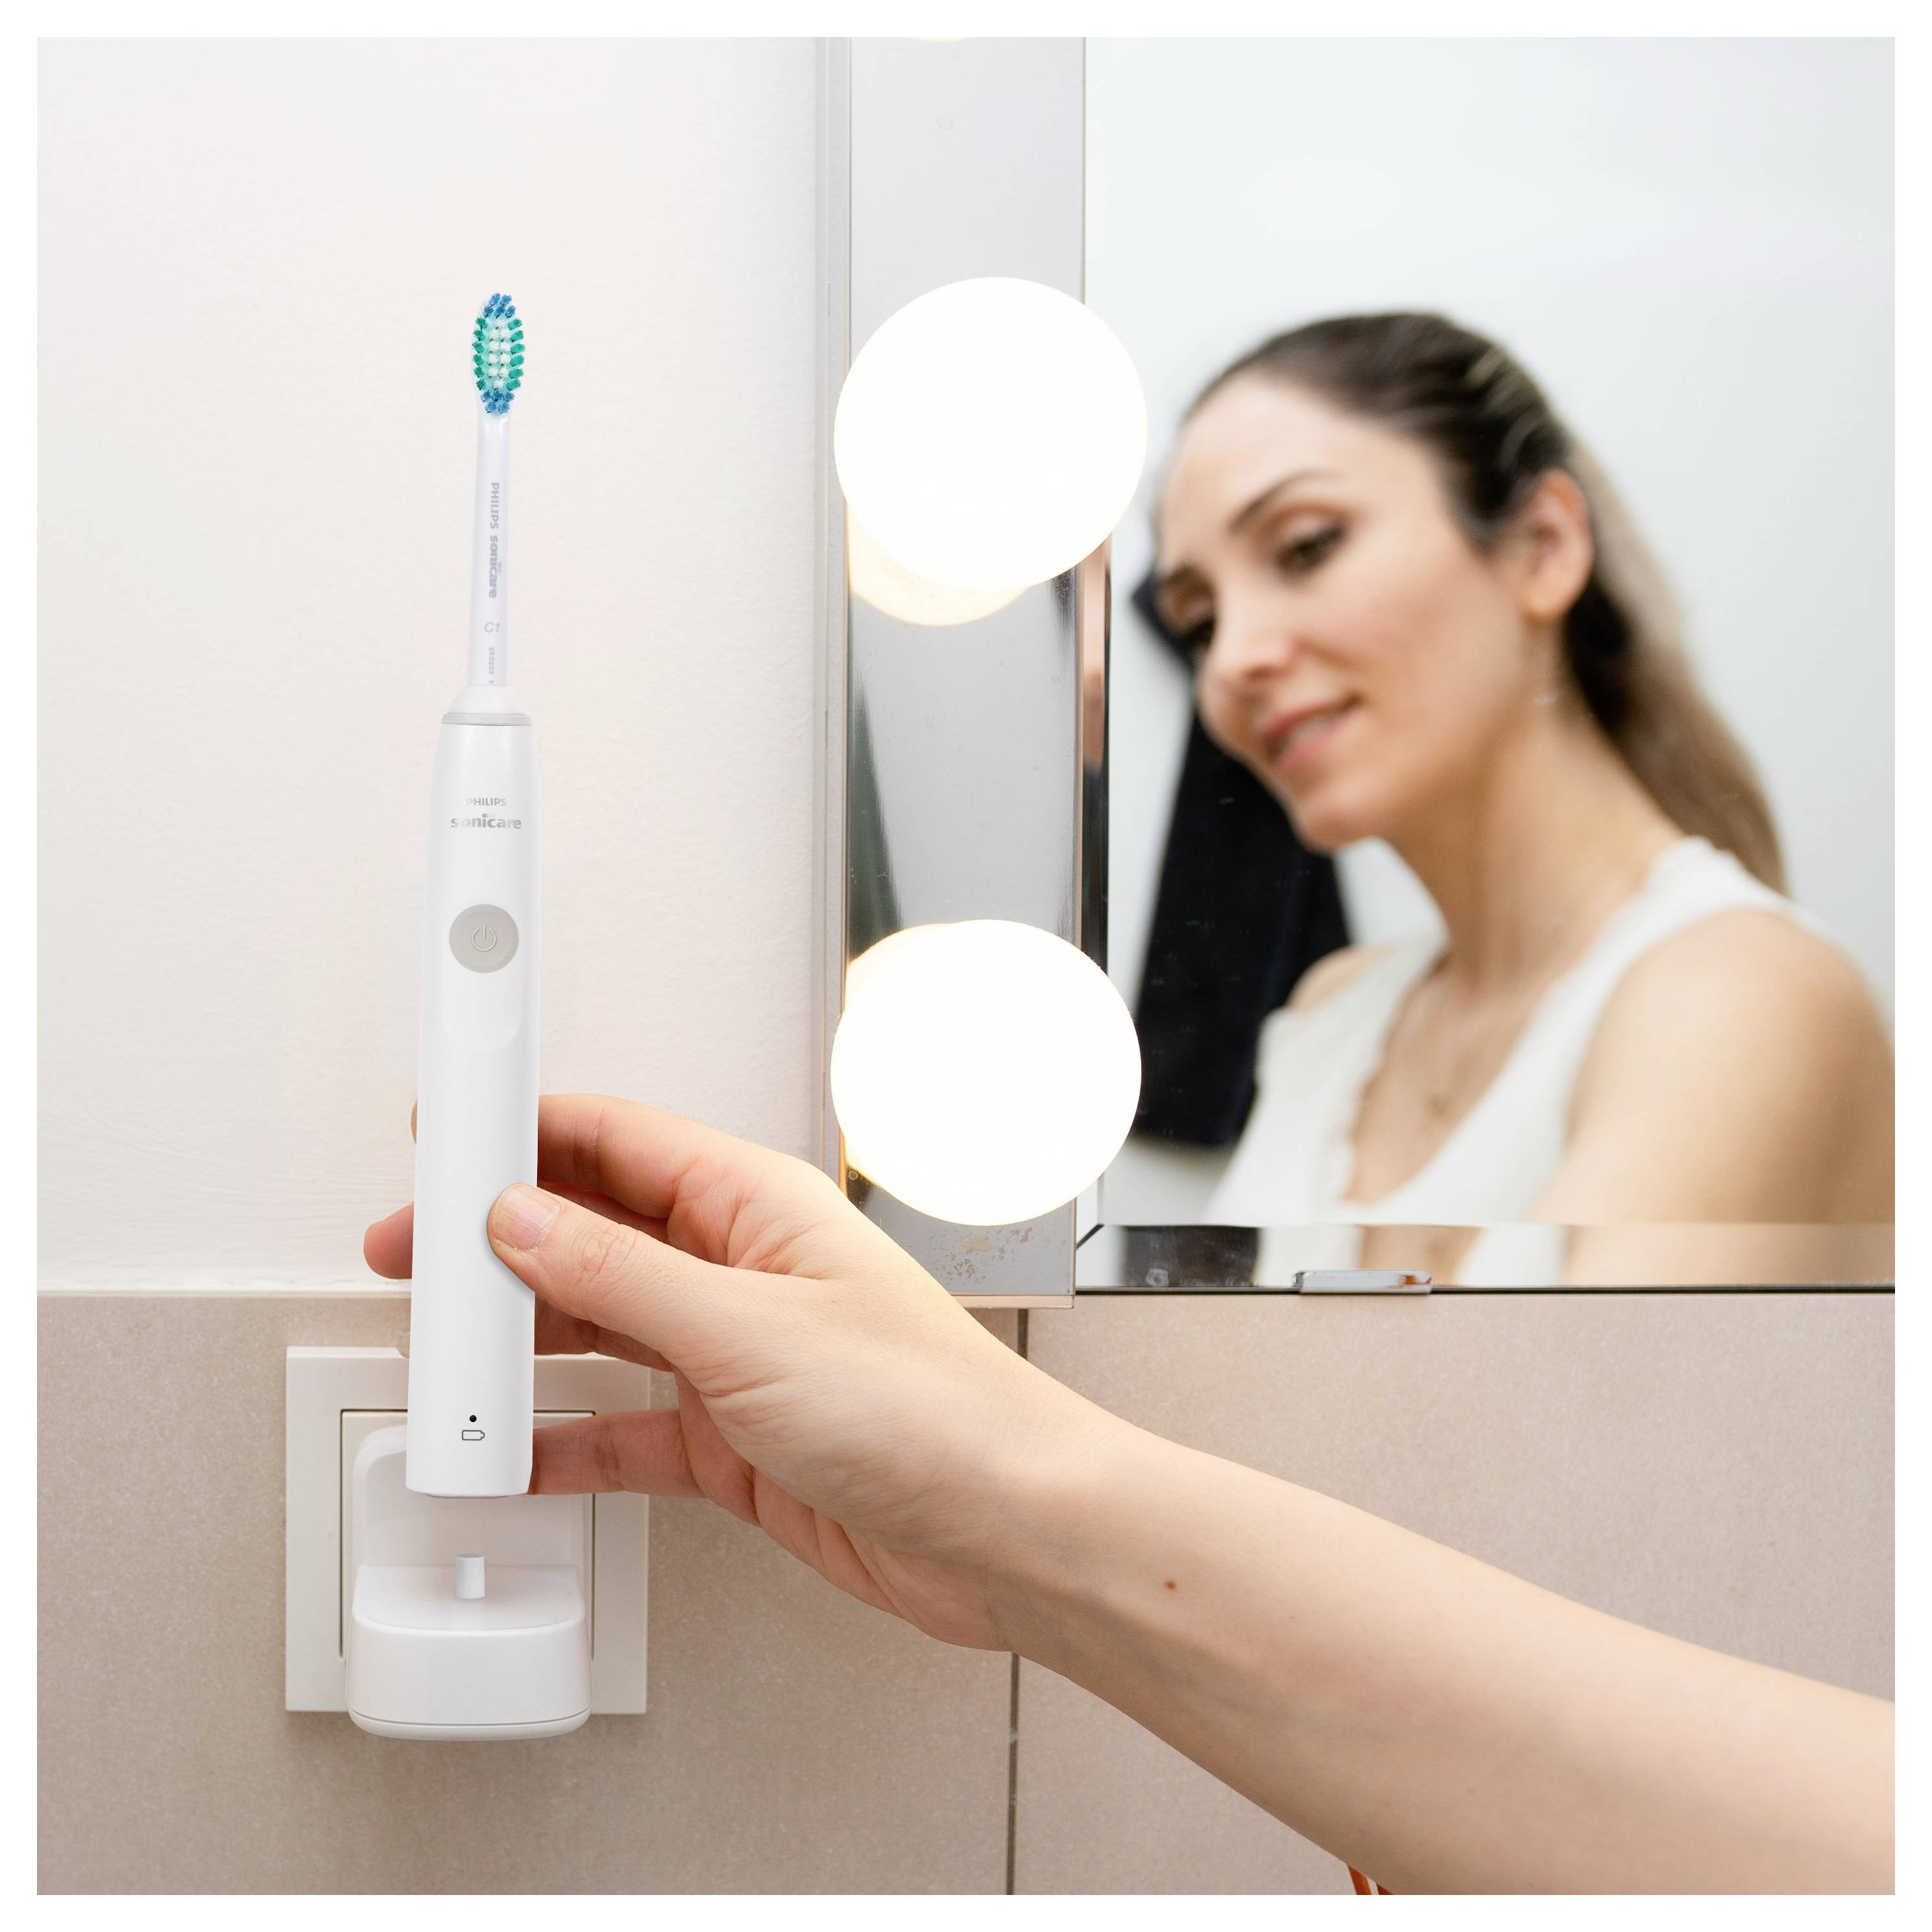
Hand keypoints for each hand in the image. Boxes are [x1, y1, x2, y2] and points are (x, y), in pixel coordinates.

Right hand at [363, 1094, 1114, 1649]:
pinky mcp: (735, 1441)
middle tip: (414, 1258)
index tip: (444, 1139)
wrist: (1005, 1532)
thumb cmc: (930, 1409)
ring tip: (447, 1355)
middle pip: (595, 1231)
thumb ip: (621, 1276)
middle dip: (501, 1241)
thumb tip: (521, 1221)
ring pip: (601, 1327)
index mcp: (756, 1206)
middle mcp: (742, 1273)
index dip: (524, 1133)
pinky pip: (626, 1426)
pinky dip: (568, 1438)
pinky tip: (518, 1452)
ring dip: (524, 1341)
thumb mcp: (746, 1329)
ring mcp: (736, 1358)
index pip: (616, 1140)